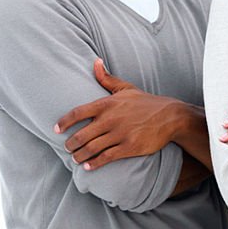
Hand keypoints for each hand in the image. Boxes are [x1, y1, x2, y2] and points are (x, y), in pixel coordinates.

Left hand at [55, 58, 185, 169]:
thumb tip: (95, 62)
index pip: (78, 112)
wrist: (172, 116)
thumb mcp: (127, 88)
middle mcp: (112, 118)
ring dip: (80, 156)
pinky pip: (106, 157)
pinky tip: (89, 166)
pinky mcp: (130, 147)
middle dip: (70, 145)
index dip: (64, 122)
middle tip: (68, 148)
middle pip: (81, 135)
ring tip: (76, 159)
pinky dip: (94, 163)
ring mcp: (121, 133)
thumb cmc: (146, 103)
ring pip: (91, 148)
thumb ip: (107, 78)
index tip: (56, 130)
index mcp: (108, 103)